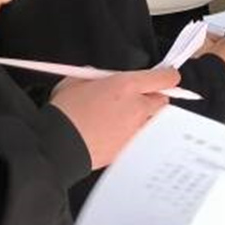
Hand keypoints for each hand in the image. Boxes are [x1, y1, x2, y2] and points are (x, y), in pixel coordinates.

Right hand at [48, 68, 179, 168]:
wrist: (57, 145)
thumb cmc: (64, 112)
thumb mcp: (77, 80)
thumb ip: (99, 76)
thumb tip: (106, 77)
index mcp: (127, 86)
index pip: (165, 78)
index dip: (167, 76)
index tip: (165, 76)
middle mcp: (137, 108)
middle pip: (162, 101)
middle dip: (153, 98)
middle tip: (136, 98)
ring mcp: (135, 131)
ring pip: (152, 121)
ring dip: (143, 118)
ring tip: (122, 119)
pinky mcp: (130, 149)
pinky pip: (140, 138)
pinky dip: (133, 135)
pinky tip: (114, 134)